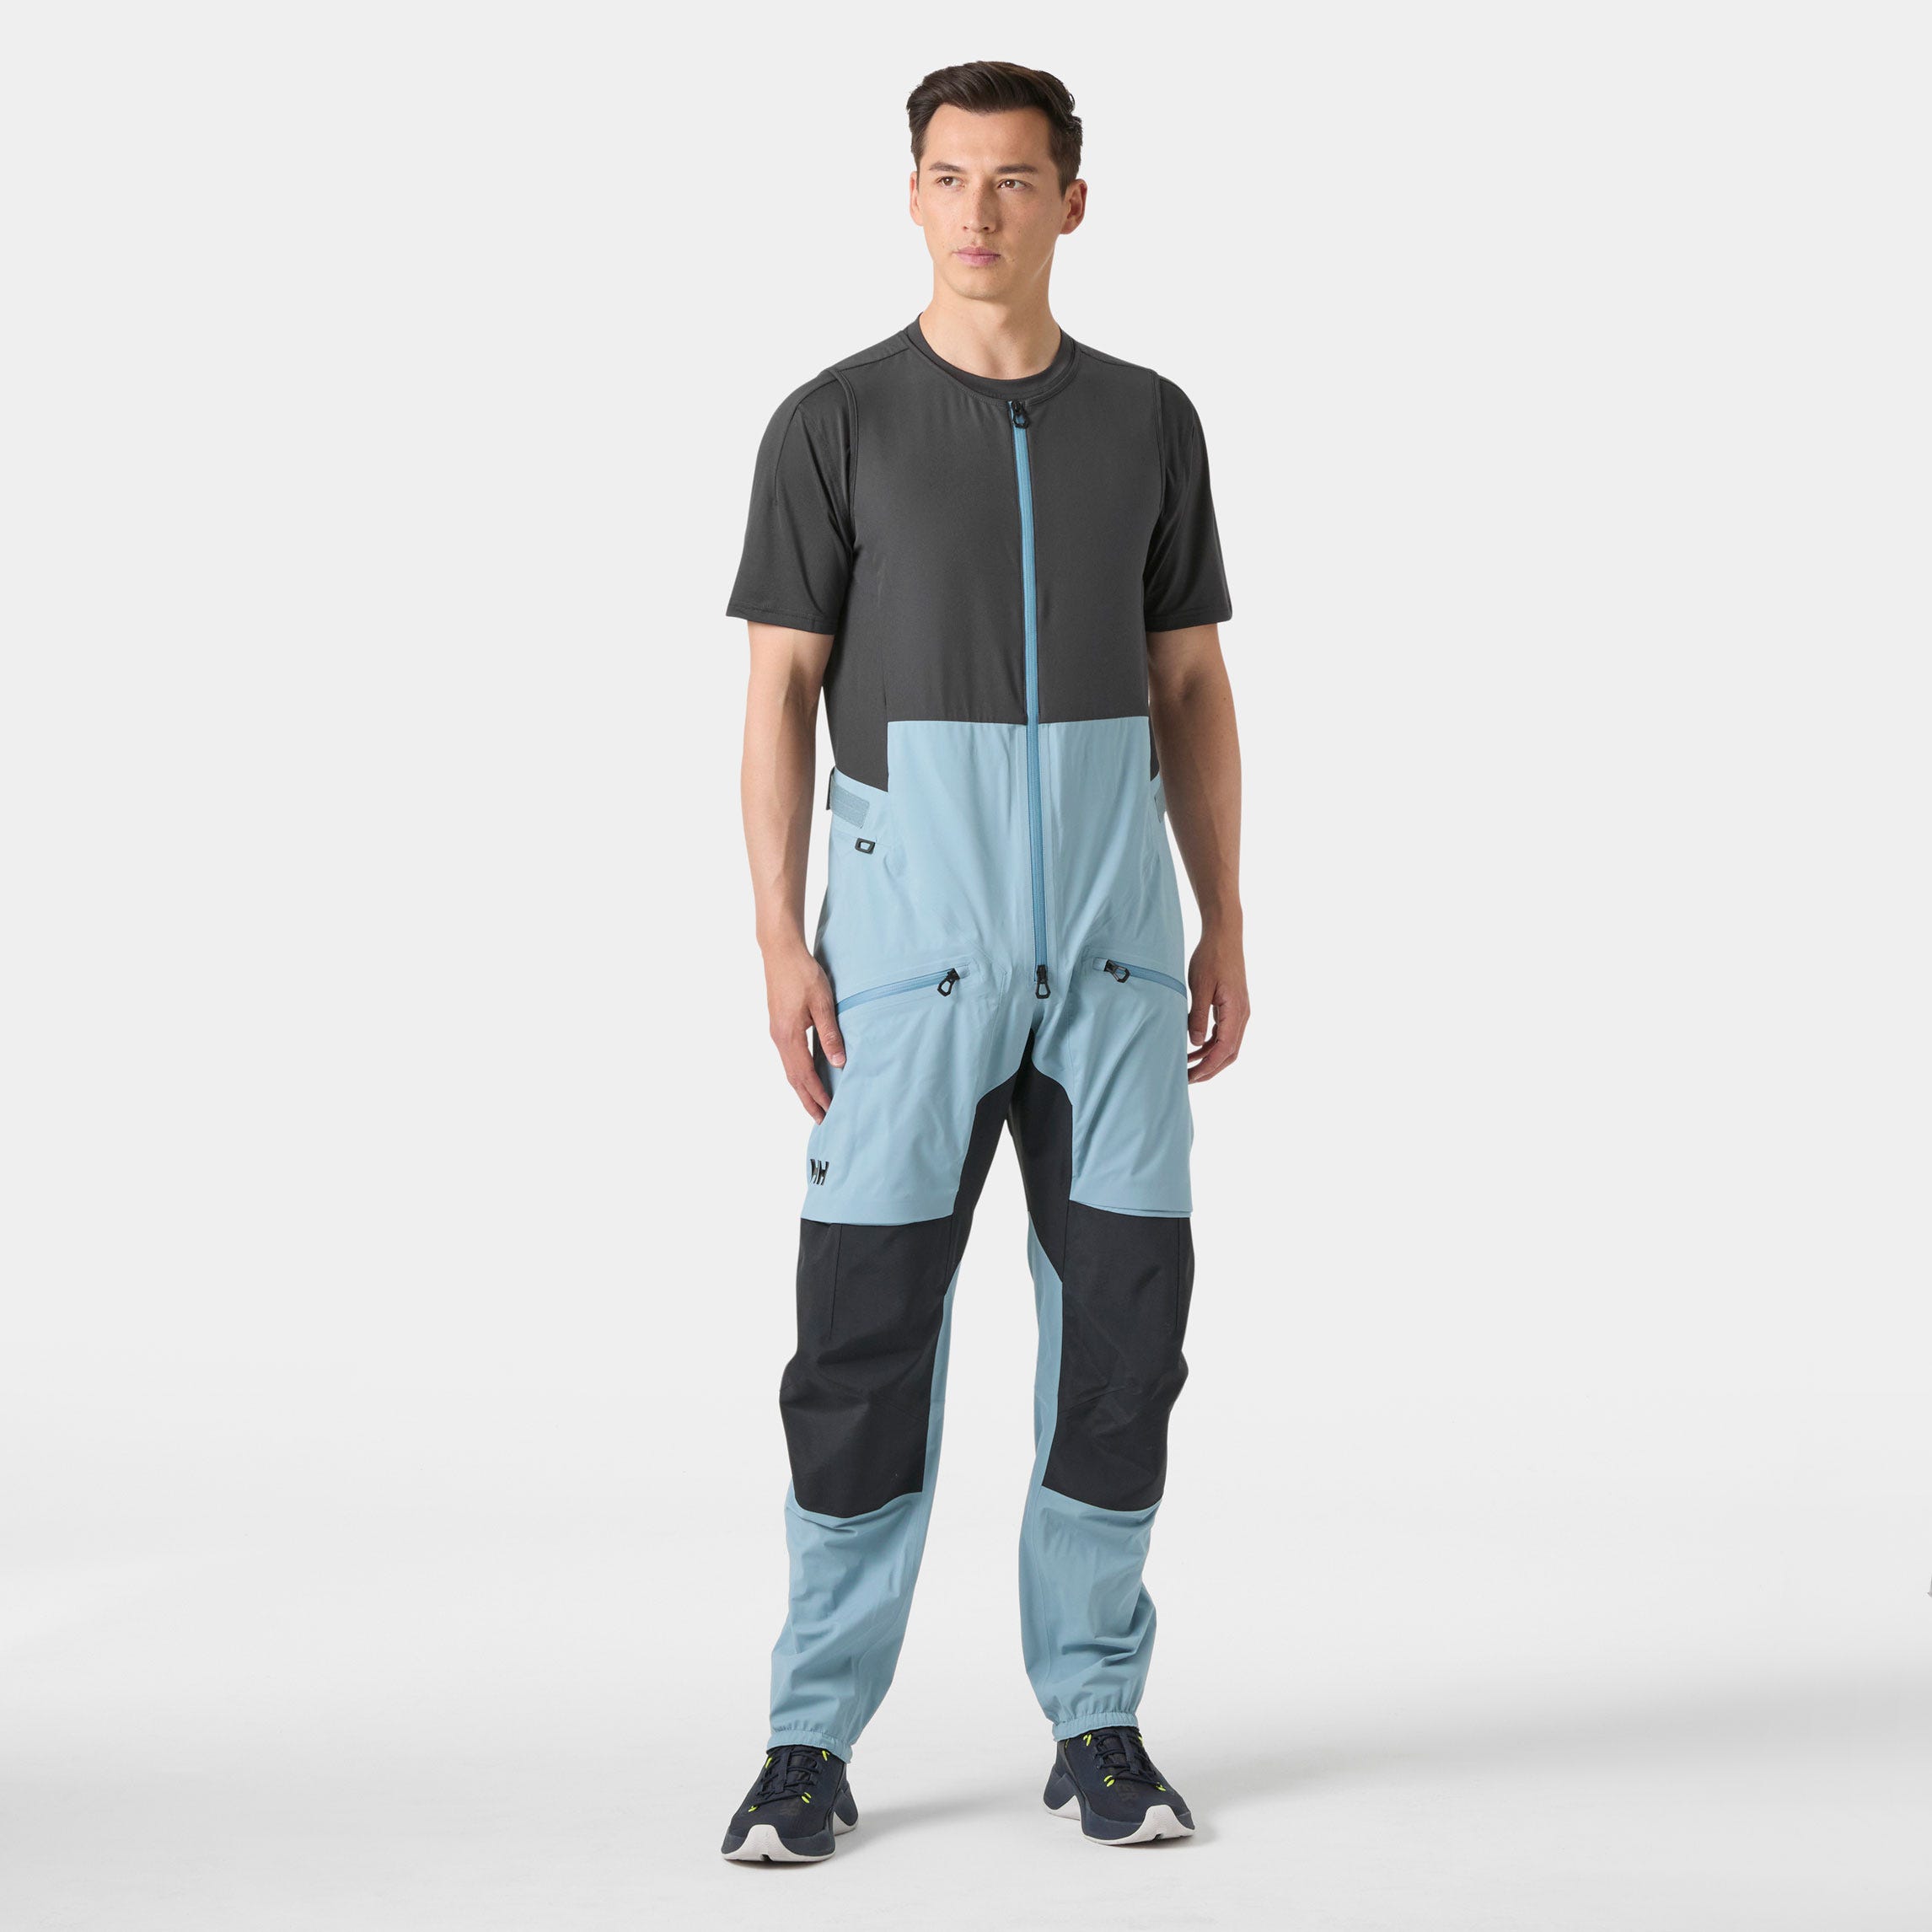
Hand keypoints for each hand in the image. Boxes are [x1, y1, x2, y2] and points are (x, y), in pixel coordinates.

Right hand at [764, 941, 844, 1120]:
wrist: (780, 951)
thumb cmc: (802, 973)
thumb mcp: (822, 1003)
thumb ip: (830, 1034)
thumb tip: (839, 1063)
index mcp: (789, 1035)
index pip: (805, 1074)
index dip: (818, 1095)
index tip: (829, 1111)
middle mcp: (779, 1038)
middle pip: (793, 1078)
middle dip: (807, 1100)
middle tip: (821, 1120)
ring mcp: (777, 1032)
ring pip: (789, 1069)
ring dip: (802, 1089)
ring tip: (814, 1104)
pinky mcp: (778, 1025)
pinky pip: (788, 1057)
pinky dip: (798, 1073)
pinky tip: (807, 1076)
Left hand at [1186, 924, 1248, 1082]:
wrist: (1224, 936)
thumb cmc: (1211, 957)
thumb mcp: (1200, 987)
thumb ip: (1198, 1016)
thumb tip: (1195, 1043)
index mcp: (1236, 1011)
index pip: (1224, 1049)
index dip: (1208, 1066)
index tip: (1191, 1076)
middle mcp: (1242, 1014)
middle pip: (1229, 1053)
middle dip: (1209, 1069)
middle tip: (1187, 1079)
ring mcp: (1239, 1012)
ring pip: (1227, 1045)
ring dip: (1209, 1058)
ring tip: (1187, 1066)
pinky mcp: (1233, 1007)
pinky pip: (1224, 1033)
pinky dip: (1210, 1044)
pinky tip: (1194, 1047)